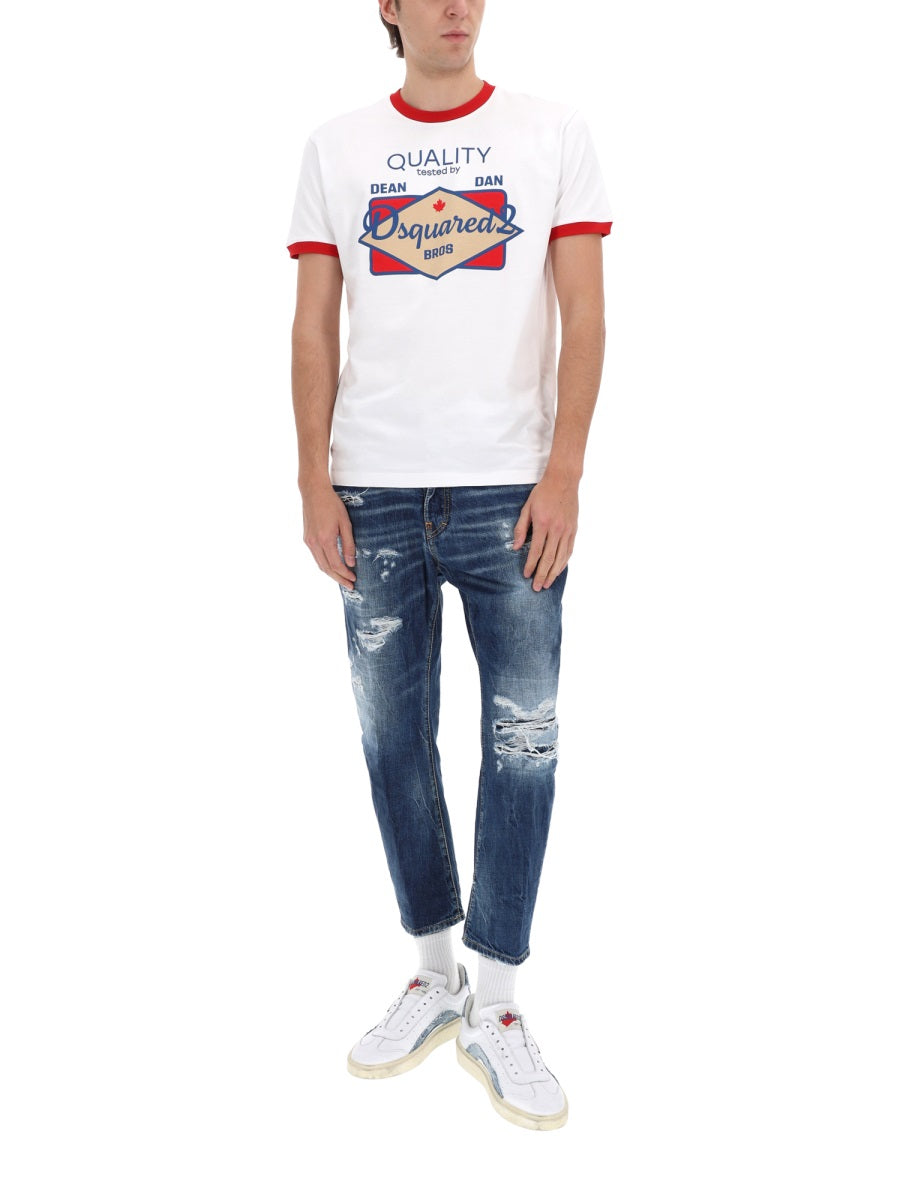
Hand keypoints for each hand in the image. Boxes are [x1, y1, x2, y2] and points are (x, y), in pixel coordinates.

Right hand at [299, 479, 356, 588]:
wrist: (313, 491)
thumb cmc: (332, 504)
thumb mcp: (345, 523)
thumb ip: (349, 544)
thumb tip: (351, 562)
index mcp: (325, 540)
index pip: (336, 565)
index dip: (345, 574)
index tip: (354, 579)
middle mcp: (314, 543)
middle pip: (326, 568)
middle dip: (338, 579)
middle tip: (349, 586)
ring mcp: (309, 541)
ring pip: (320, 564)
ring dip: (331, 573)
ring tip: (342, 578)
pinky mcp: (306, 538)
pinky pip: (316, 556)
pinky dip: (325, 564)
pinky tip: (333, 566)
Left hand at [512, 476, 578, 590]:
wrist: (564, 480)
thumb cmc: (543, 493)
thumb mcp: (527, 507)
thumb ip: (521, 528)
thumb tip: (516, 547)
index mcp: (543, 524)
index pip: (537, 550)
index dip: (531, 565)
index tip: (526, 575)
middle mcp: (557, 529)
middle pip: (549, 558)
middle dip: (542, 574)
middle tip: (537, 587)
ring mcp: (567, 530)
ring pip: (561, 557)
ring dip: (553, 573)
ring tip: (547, 584)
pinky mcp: (574, 530)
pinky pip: (569, 550)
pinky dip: (564, 563)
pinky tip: (558, 571)